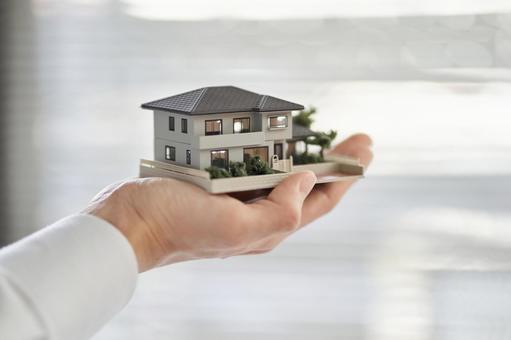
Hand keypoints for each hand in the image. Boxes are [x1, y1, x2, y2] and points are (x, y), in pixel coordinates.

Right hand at [83, 134, 372, 271]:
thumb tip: (305, 181)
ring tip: (323, 139)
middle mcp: (257, 214)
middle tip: (355, 139)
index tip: (364, 149)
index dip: (346, 176)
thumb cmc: (178, 227)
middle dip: (334, 163)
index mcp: (267, 227)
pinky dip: (271, 152)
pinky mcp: (217, 185)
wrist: (131, 223)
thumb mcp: (236, 228)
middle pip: (307, 188)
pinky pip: (254, 166)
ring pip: (281, 176)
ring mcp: (237, 199)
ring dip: (305, 156)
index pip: (320, 201)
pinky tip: (275, 142)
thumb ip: (280, 211)